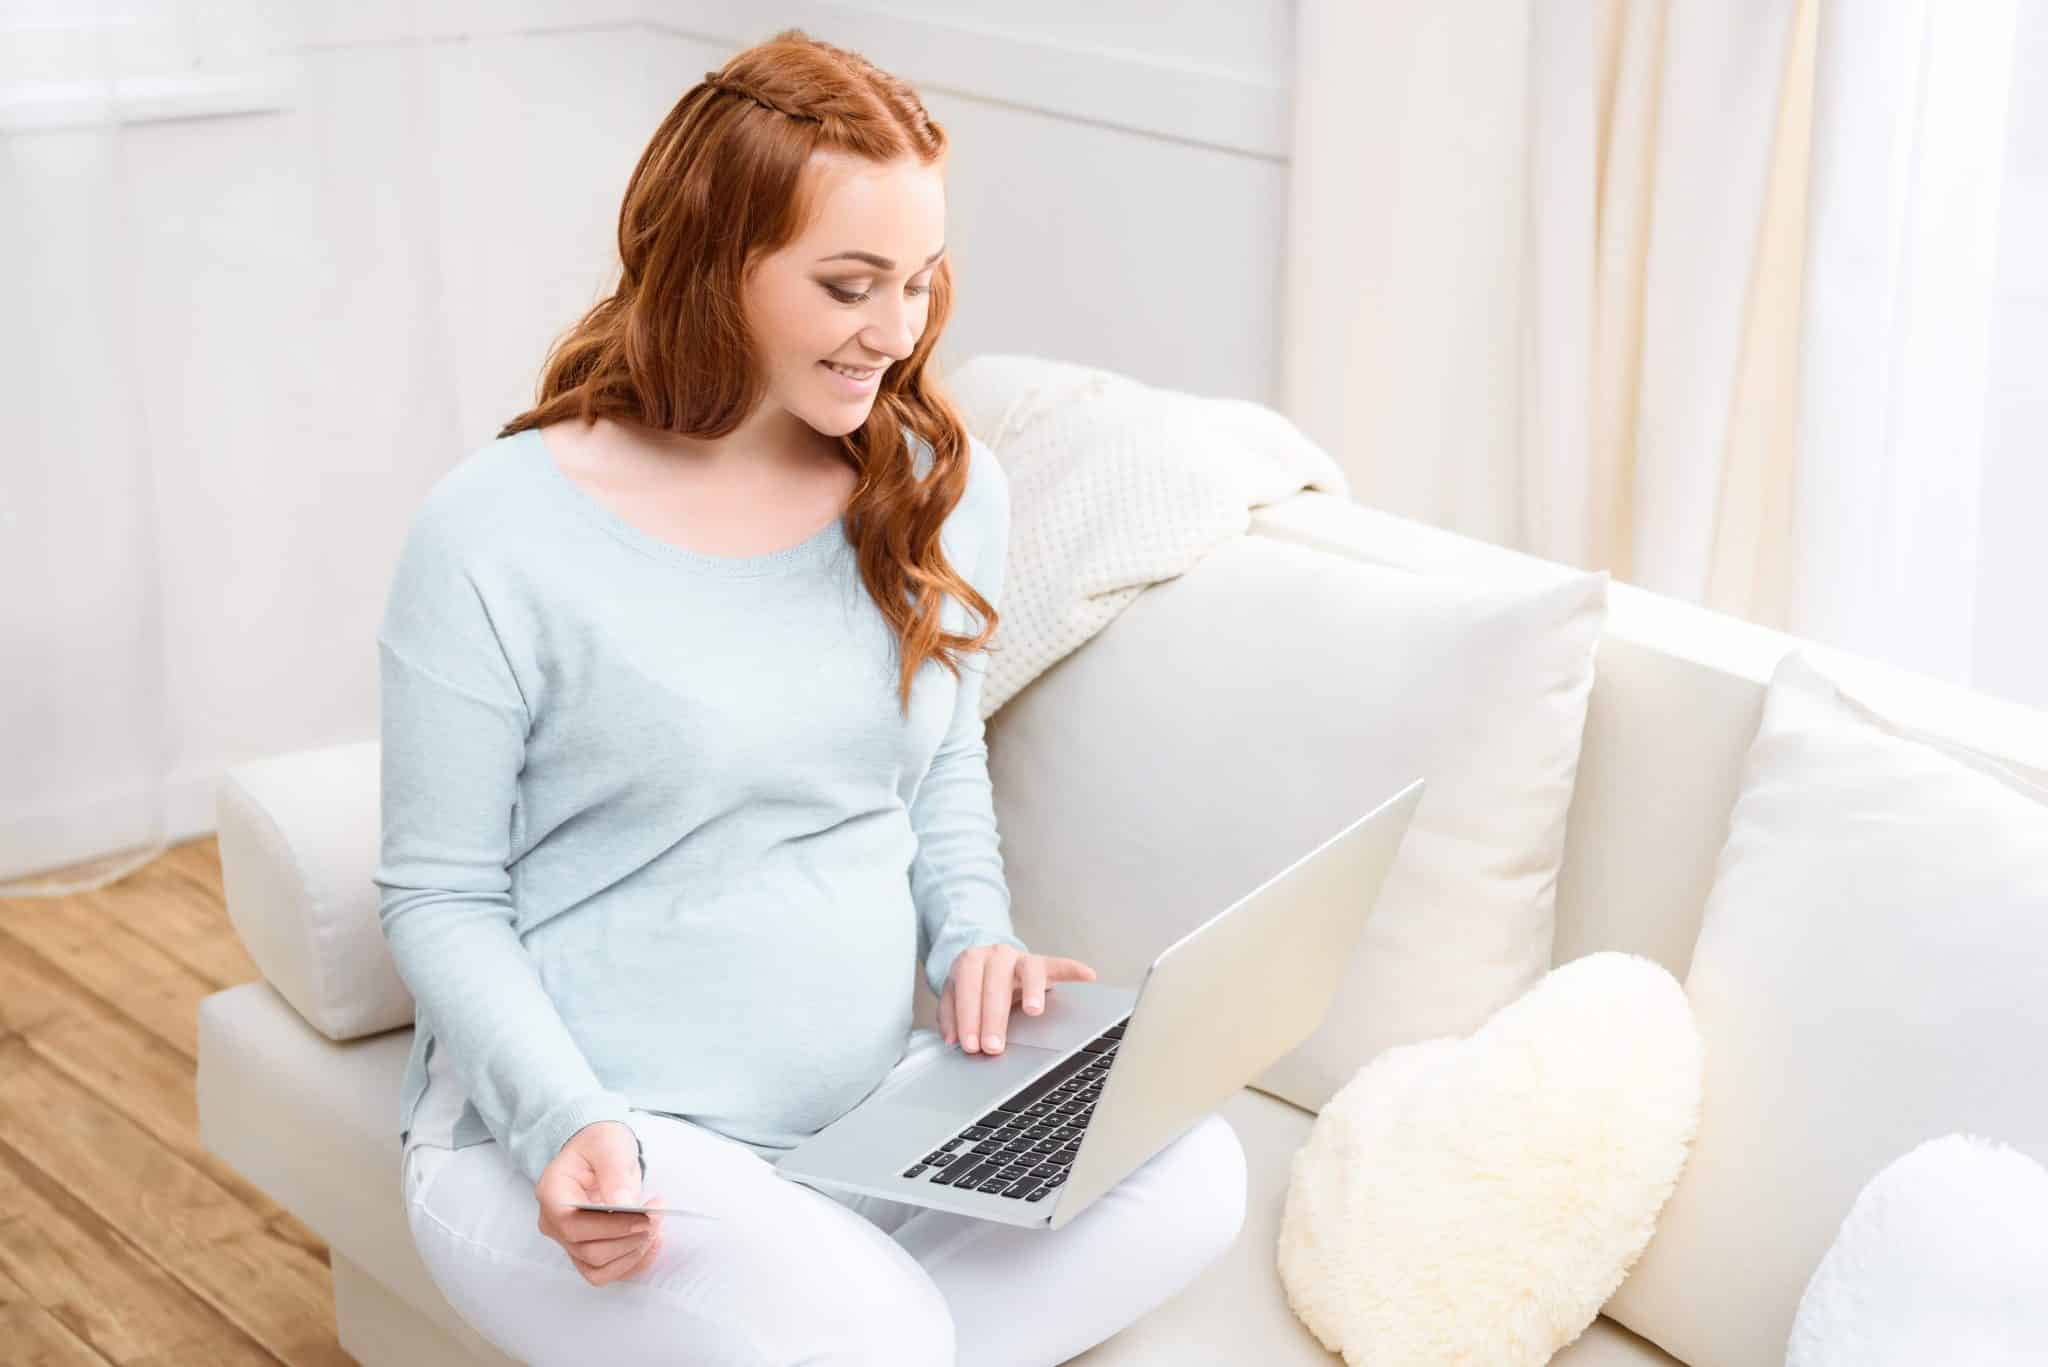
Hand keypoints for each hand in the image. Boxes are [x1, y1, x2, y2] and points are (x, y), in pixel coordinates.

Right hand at [535, 1120, 664, 1285]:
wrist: (599, 1153)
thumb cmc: (600, 1144)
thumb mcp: (610, 1145)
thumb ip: (615, 1173)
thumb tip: (624, 1205)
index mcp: (551, 1192)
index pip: (572, 1224)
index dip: (611, 1226)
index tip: (645, 1216)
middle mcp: (552, 1223)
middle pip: (587, 1249)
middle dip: (629, 1238)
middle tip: (658, 1217)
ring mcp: (567, 1241)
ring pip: (597, 1267)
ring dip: (632, 1253)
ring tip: (656, 1227)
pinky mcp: (584, 1252)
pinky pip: (606, 1273)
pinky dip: (632, 1264)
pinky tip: (652, 1243)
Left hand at [941, 943, 1097, 1056]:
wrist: (987, 959)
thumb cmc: (972, 982)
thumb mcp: (954, 993)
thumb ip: (950, 1014)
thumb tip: (952, 1038)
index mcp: (970, 961)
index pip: (967, 988)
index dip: (967, 1017)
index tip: (970, 1045)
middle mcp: (996, 955)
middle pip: (995, 983)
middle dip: (993, 1018)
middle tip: (993, 1046)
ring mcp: (1021, 958)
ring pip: (1028, 970)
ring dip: (1032, 990)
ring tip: (1034, 1011)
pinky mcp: (1042, 963)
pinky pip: (1060, 964)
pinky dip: (1073, 969)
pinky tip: (1088, 977)